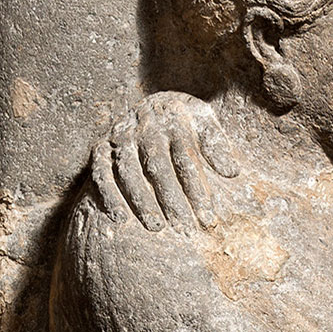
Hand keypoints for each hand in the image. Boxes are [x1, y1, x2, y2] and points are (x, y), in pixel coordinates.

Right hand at [90, 91, 239, 230]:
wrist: (150, 101)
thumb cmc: (185, 119)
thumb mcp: (205, 120)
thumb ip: (217, 144)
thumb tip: (232, 172)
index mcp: (174, 121)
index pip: (187, 159)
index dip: (198, 190)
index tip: (208, 218)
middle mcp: (145, 128)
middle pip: (159, 168)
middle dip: (172, 200)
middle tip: (185, 229)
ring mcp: (120, 138)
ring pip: (129, 172)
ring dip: (142, 201)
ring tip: (157, 227)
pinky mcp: (100, 148)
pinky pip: (100, 173)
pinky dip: (108, 195)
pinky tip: (120, 217)